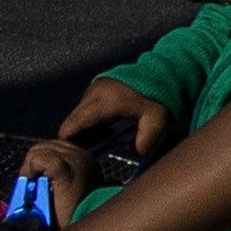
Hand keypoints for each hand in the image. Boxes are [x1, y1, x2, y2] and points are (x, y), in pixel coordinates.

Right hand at [56, 79, 177, 160]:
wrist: (160, 72)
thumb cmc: (158, 98)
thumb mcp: (157, 121)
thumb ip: (146, 140)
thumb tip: (133, 152)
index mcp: (104, 102)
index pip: (72, 127)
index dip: (71, 145)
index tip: (80, 157)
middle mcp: (93, 94)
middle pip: (71, 124)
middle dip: (78, 140)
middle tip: (93, 152)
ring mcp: (92, 90)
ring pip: (76, 117)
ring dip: (85, 131)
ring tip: (103, 140)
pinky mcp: (94, 89)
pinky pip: (84, 111)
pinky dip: (90, 123)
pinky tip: (106, 129)